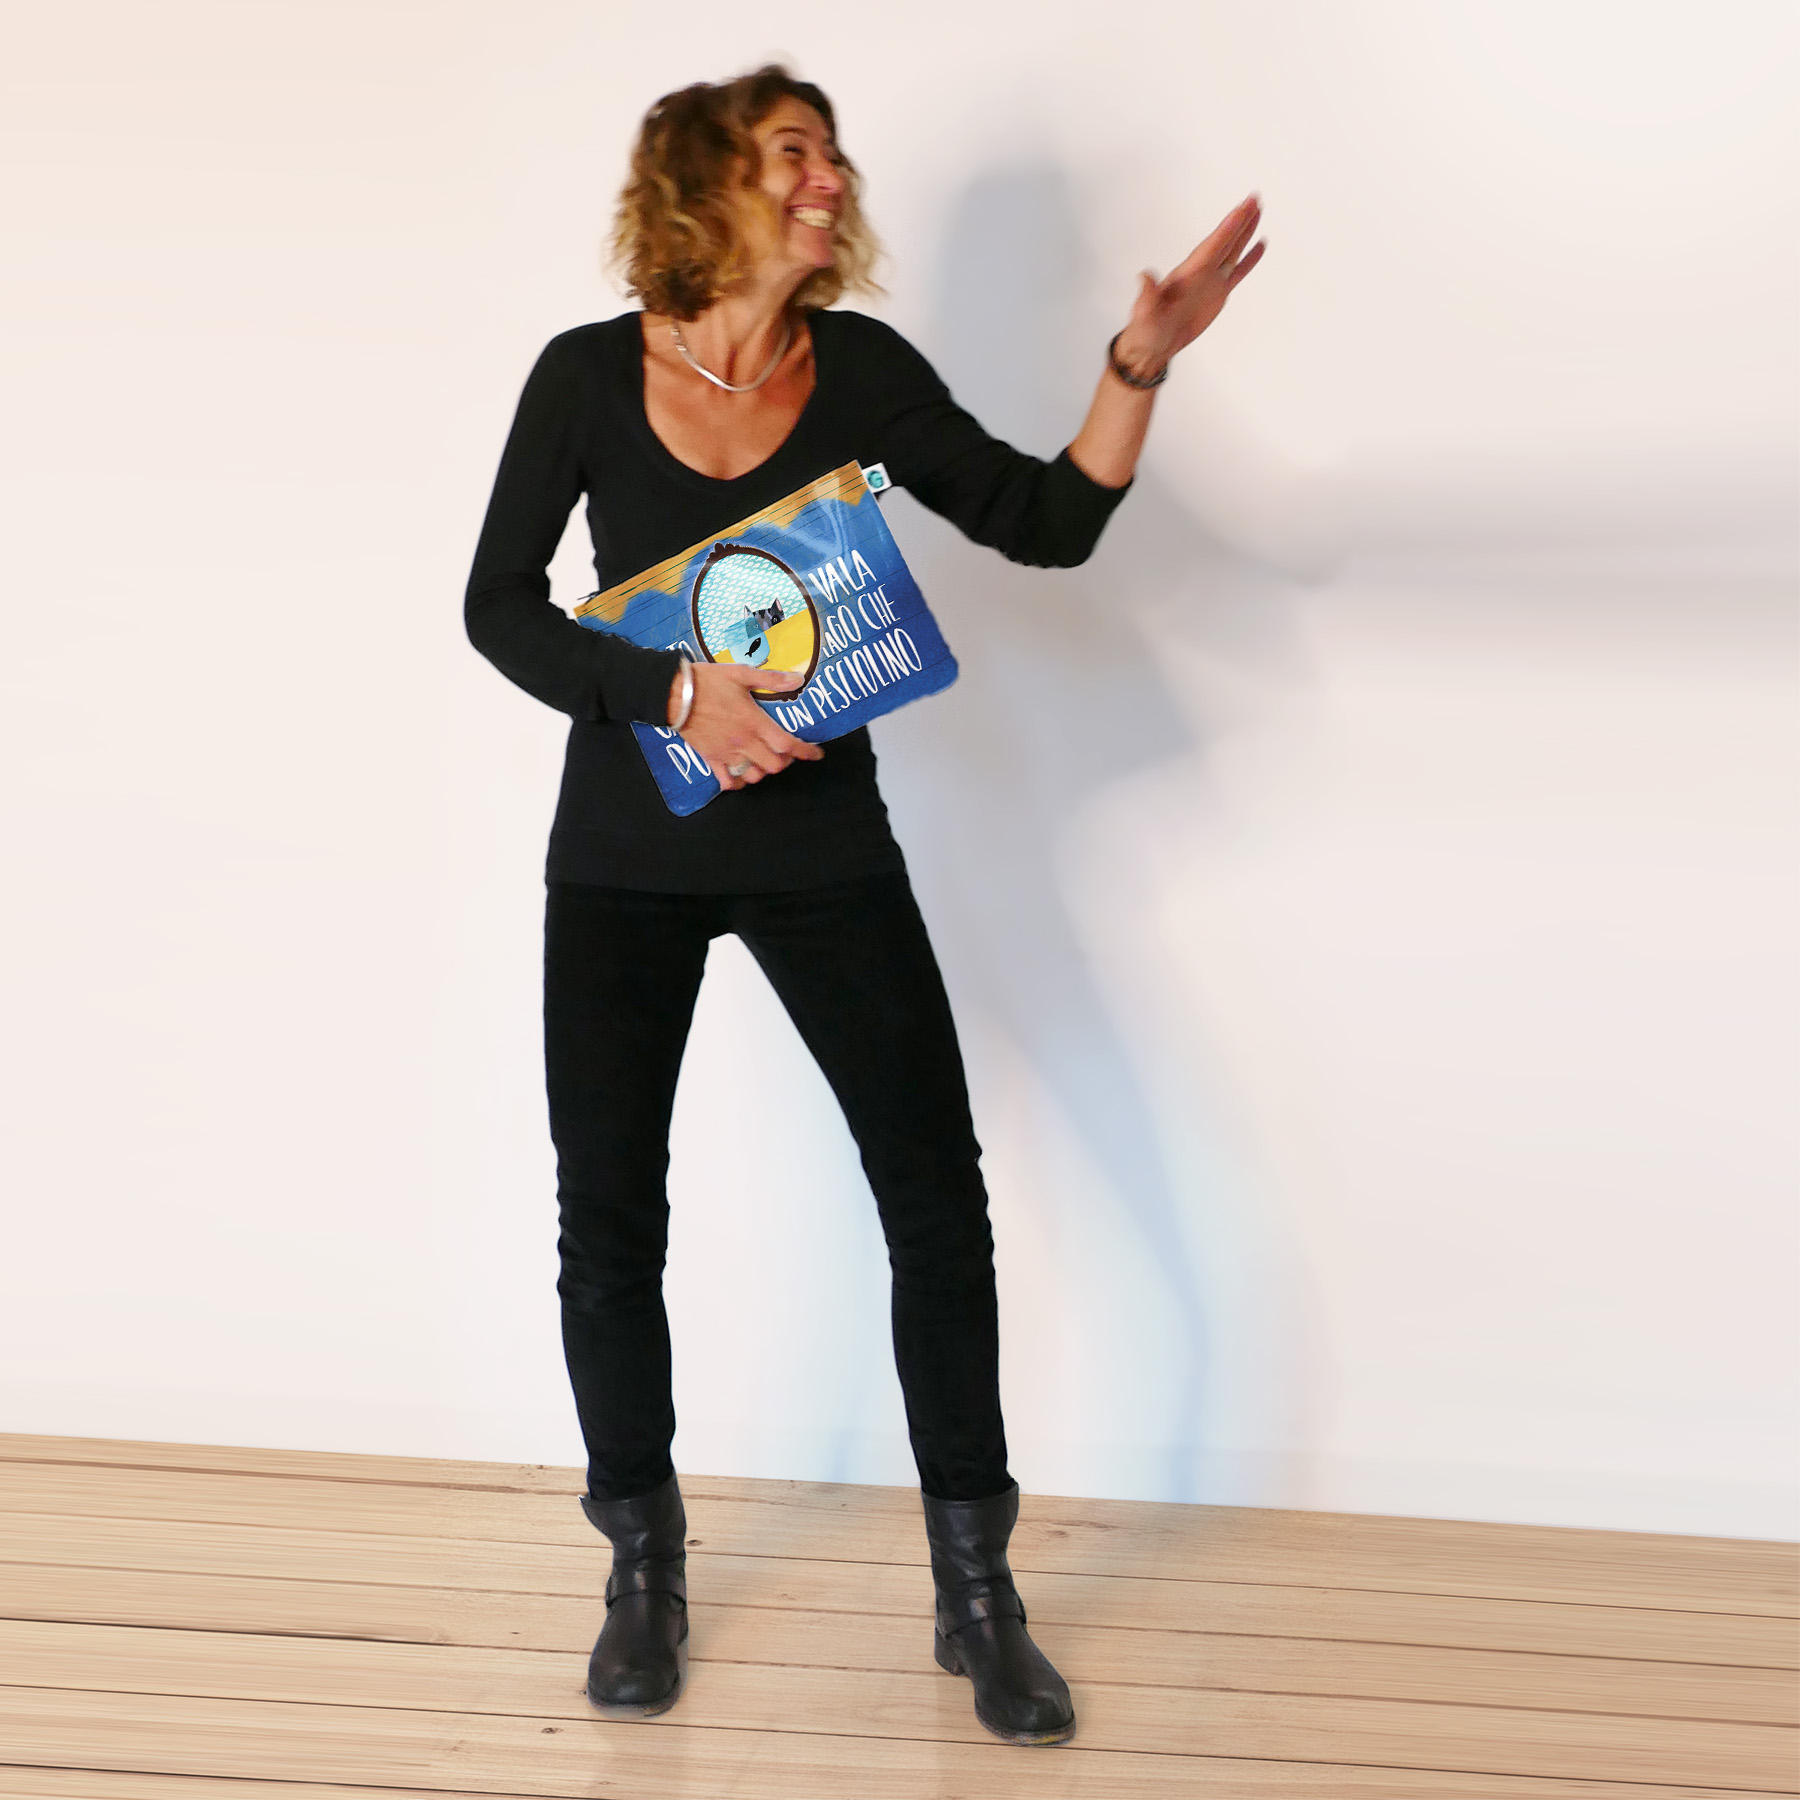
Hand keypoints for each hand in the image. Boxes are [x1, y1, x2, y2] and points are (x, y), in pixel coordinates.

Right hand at [673, 662, 823, 789]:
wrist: (673, 694)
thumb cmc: (708, 682)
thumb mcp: (742, 674)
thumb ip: (771, 679)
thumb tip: (797, 679)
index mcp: (754, 722)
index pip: (787, 744)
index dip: (806, 751)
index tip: (816, 753)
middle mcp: (743, 742)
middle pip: (774, 766)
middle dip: (786, 761)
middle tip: (786, 751)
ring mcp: (727, 753)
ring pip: (754, 776)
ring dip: (764, 771)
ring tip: (765, 759)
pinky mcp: (711, 758)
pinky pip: (728, 781)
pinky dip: (738, 782)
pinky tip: (742, 773)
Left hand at [1113, 194, 1264, 375]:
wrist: (1154, 345)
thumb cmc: (1146, 329)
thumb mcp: (1145, 312)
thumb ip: (1148, 294)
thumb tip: (1144, 277)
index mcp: (1187, 273)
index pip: (1211, 246)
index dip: (1227, 228)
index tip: (1241, 209)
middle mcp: (1201, 272)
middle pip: (1224, 241)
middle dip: (1239, 221)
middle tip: (1253, 198)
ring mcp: (1210, 281)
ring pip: (1232, 251)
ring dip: (1245, 232)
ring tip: (1257, 210)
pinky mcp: (1217, 294)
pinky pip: (1237, 272)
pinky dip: (1249, 259)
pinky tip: (1259, 246)